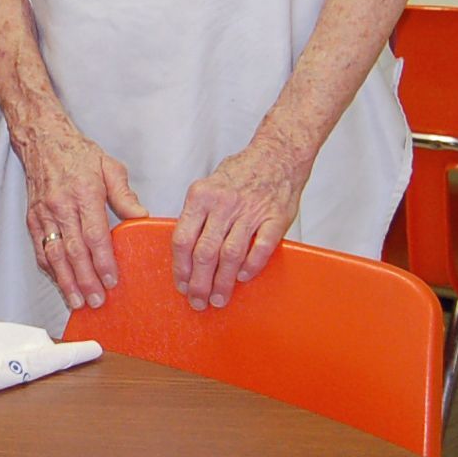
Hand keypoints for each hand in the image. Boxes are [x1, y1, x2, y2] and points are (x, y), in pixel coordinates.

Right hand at [19, 125, 146, 310]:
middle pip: (73, 250)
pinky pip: (40, 249)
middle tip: (97, 301)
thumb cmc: (78, 154)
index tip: (112, 280)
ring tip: (77, 301)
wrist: (42, 140)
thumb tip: (141, 217)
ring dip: (66, 281)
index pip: (93, 234)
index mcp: (84, 192)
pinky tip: (61, 283)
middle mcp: (61, 205)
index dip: (102, 260)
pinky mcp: (32, 219)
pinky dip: (50, 270)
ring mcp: (43, 213)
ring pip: (54, 254)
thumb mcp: (110, 166)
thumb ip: (125, 194)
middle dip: (85, 279)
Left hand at [172, 134, 308, 309]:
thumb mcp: (208, 186)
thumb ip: (197, 215)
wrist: (277, 156)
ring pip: (230, 254)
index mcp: (201, 196)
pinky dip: (251, 266)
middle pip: (204, 252)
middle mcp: (223, 204)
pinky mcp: (275, 218)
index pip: (183, 238)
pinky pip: (260, 248)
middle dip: (199, 282)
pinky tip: (243, 279)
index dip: (180, 267)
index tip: (181, 285)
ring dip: (222, 282)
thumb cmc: (240, 174)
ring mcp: (250, 211)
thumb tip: (184, 249)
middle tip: (197, 301)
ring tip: (218, 299)